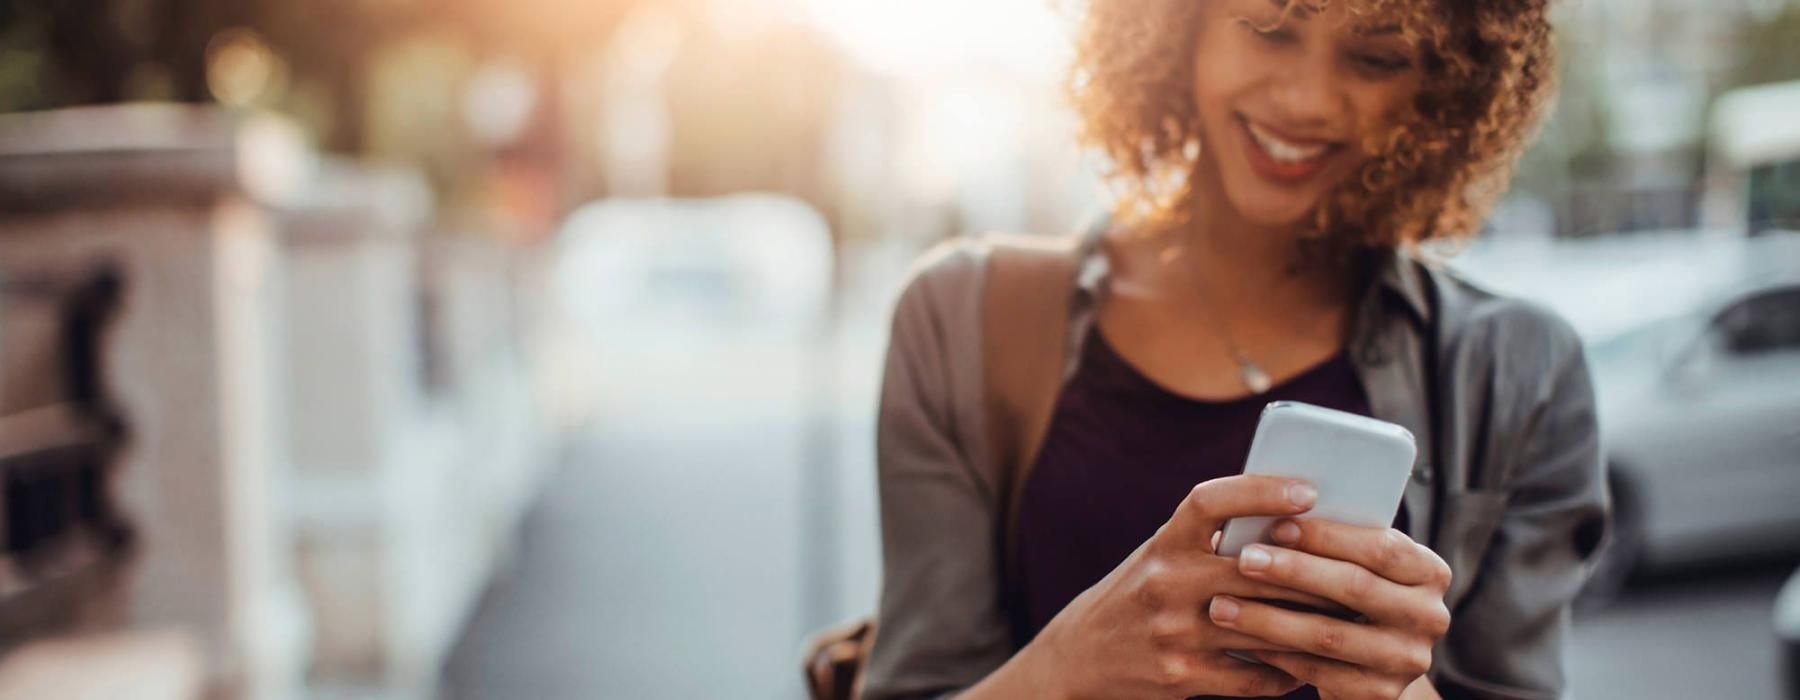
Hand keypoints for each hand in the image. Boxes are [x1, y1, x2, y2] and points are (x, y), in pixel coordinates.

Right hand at [1018, 475, 1337, 698]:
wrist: (1078, 658)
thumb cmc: (1135, 597)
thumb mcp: (1160, 557)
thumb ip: (1210, 543)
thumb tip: (1293, 524)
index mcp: (1162, 543)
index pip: (1212, 501)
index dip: (1261, 490)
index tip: (1308, 491)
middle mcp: (1165, 582)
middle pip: (1257, 570)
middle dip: (1313, 573)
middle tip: (1361, 570)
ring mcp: (1173, 632)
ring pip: (1264, 626)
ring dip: (1312, 626)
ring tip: (1350, 621)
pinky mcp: (1181, 677)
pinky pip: (1253, 675)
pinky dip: (1287, 672)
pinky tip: (1309, 666)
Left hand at [1206, 518, 1452, 699]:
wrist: (1369, 665)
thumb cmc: (1349, 596)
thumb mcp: (1356, 565)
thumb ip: (1333, 544)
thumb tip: (1272, 509)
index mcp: (1429, 572)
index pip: (1380, 546)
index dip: (1327, 536)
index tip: (1276, 525)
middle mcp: (1430, 617)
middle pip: (1355, 588)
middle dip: (1293, 571)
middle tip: (1243, 560)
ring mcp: (1408, 660)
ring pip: (1329, 634)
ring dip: (1269, 619)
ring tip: (1223, 605)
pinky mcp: (1380, 694)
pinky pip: (1317, 671)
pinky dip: (1274, 654)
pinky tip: (1239, 641)